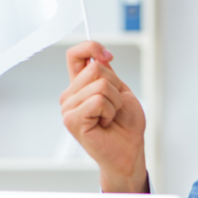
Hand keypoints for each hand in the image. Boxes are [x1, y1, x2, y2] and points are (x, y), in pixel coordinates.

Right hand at [59, 41, 148, 192]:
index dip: (92, 47)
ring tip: (110, 116)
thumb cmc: (126, 125)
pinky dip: (110, 111)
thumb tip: (97, 56)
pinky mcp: (72, 120)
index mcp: (80, 86)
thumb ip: (107, 73)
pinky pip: (98, 100)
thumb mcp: (120, 91)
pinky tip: (105, 123)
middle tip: (115, 106)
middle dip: (115, 86)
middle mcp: (70, 95)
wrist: (129, 150)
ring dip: (115, 101)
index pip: (75, 55)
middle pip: (95, 68)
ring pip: (100, 85)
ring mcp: (68, 108)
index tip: (107, 56)